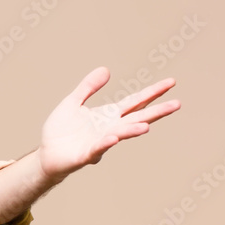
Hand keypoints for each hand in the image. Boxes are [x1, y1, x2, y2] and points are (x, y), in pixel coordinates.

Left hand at [36, 67, 180, 180]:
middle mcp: (110, 129)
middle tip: (177, 104)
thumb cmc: (61, 130)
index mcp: (108, 116)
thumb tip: (106, 69)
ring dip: (132, 131)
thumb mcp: (73, 102)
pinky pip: (97, 149)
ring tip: (147, 127)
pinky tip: (112, 138)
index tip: (171, 82)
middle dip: (156, 112)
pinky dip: (105, 143)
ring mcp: (100, 142)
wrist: (47, 153)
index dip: (152, 92)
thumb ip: (88, 87)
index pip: (135, 102)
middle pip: (137, 118)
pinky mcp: (86, 155)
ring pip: (120, 135)